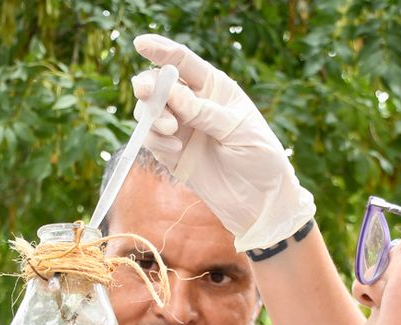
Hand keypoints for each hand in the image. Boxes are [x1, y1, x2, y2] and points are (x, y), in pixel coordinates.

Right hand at [132, 33, 314, 251]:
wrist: (259, 203)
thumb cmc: (260, 159)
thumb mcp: (239, 131)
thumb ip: (206, 113)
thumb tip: (174, 96)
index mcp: (215, 88)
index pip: (182, 61)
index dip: (160, 50)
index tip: (140, 44)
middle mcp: (194, 104)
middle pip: (158, 84)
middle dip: (148, 85)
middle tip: (148, 94)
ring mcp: (181, 128)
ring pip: (149, 110)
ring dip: (153, 116)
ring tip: (172, 132)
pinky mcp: (172, 152)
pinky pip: (150, 138)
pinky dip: (154, 140)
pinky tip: (173, 151)